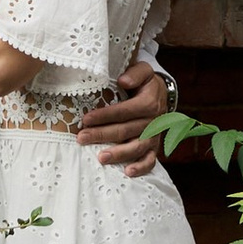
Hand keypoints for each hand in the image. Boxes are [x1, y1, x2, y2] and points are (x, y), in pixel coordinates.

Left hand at [75, 55, 169, 179]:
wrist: (161, 95)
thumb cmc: (145, 84)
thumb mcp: (144, 71)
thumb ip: (135, 73)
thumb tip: (123, 81)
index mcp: (149, 102)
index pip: (123, 111)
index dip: (104, 116)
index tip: (85, 119)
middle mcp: (152, 121)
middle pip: (125, 131)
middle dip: (101, 135)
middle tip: (81, 138)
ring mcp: (154, 136)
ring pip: (136, 147)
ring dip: (118, 154)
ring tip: (100, 158)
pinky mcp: (154, 148)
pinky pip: (150, 160)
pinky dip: (141, 168)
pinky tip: (127, 172)